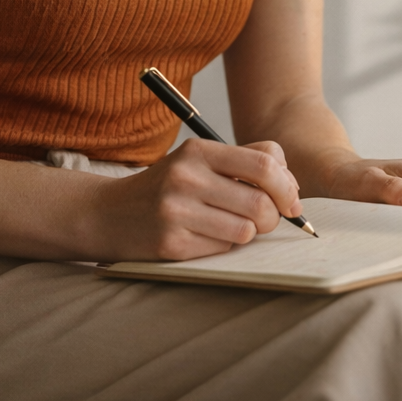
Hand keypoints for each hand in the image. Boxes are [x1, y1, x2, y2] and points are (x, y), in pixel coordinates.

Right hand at [83, 138, 303, 261]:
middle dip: (272, 217)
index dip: (288, 186)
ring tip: (227, 225)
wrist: (109, 214)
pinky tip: (203, 236)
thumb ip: (246, 161)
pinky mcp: (172, 244)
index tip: (291, 201)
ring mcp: (176, 211)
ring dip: (246, 233)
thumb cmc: (168, 187)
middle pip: (261, 203)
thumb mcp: (199, 160)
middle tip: (263, 219)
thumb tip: (292, 187)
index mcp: (198, 151)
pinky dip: (223, 246)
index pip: (264, 164)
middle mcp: (186, 177)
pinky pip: (223, 249)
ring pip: (246, 231)